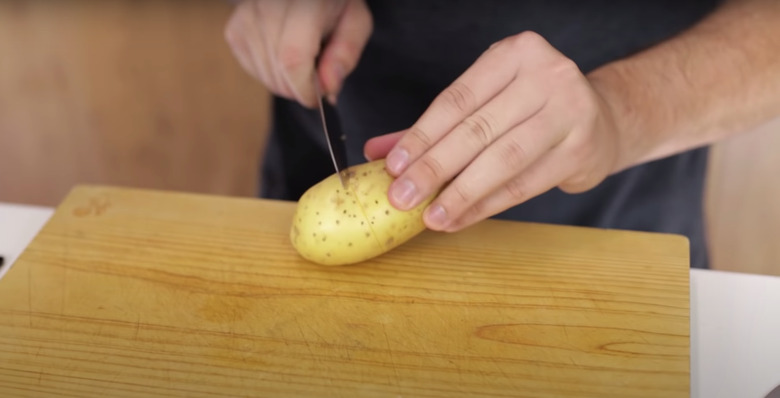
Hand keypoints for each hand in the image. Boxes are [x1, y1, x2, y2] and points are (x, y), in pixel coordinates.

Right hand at [224, 0, 372, 106]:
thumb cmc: (334, 6)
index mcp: (305, 2)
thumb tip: (327, 87)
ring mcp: (247, 16)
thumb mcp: (356, 24)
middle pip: (278, 70)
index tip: (317, 97)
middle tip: (316, 78)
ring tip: (302, 62)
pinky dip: (271, 74)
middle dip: (299, 88)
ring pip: (265, 74)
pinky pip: (252, 69)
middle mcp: (269, 4)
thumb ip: (346, 54)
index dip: (305, 88)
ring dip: (286, 83)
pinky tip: (283, 57)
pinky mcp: (234, 28)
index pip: (292, 58)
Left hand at [364, 32, 626, 231]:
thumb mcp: (486, 104)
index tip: (392, 166)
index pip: (457, 99)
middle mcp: (547, 75)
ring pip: (502, 159)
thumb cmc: (530, 110)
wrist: (602, 120)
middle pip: (477, 129)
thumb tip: (375, 153)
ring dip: (461, 193)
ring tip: (430, 216)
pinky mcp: (581, 149)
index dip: (421, 135)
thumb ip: (433, 127)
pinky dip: (486, 205)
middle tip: (401, 197)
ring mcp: (570, 111)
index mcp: (515, 54)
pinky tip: (460, 218)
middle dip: (434, 168)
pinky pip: (524, 184)